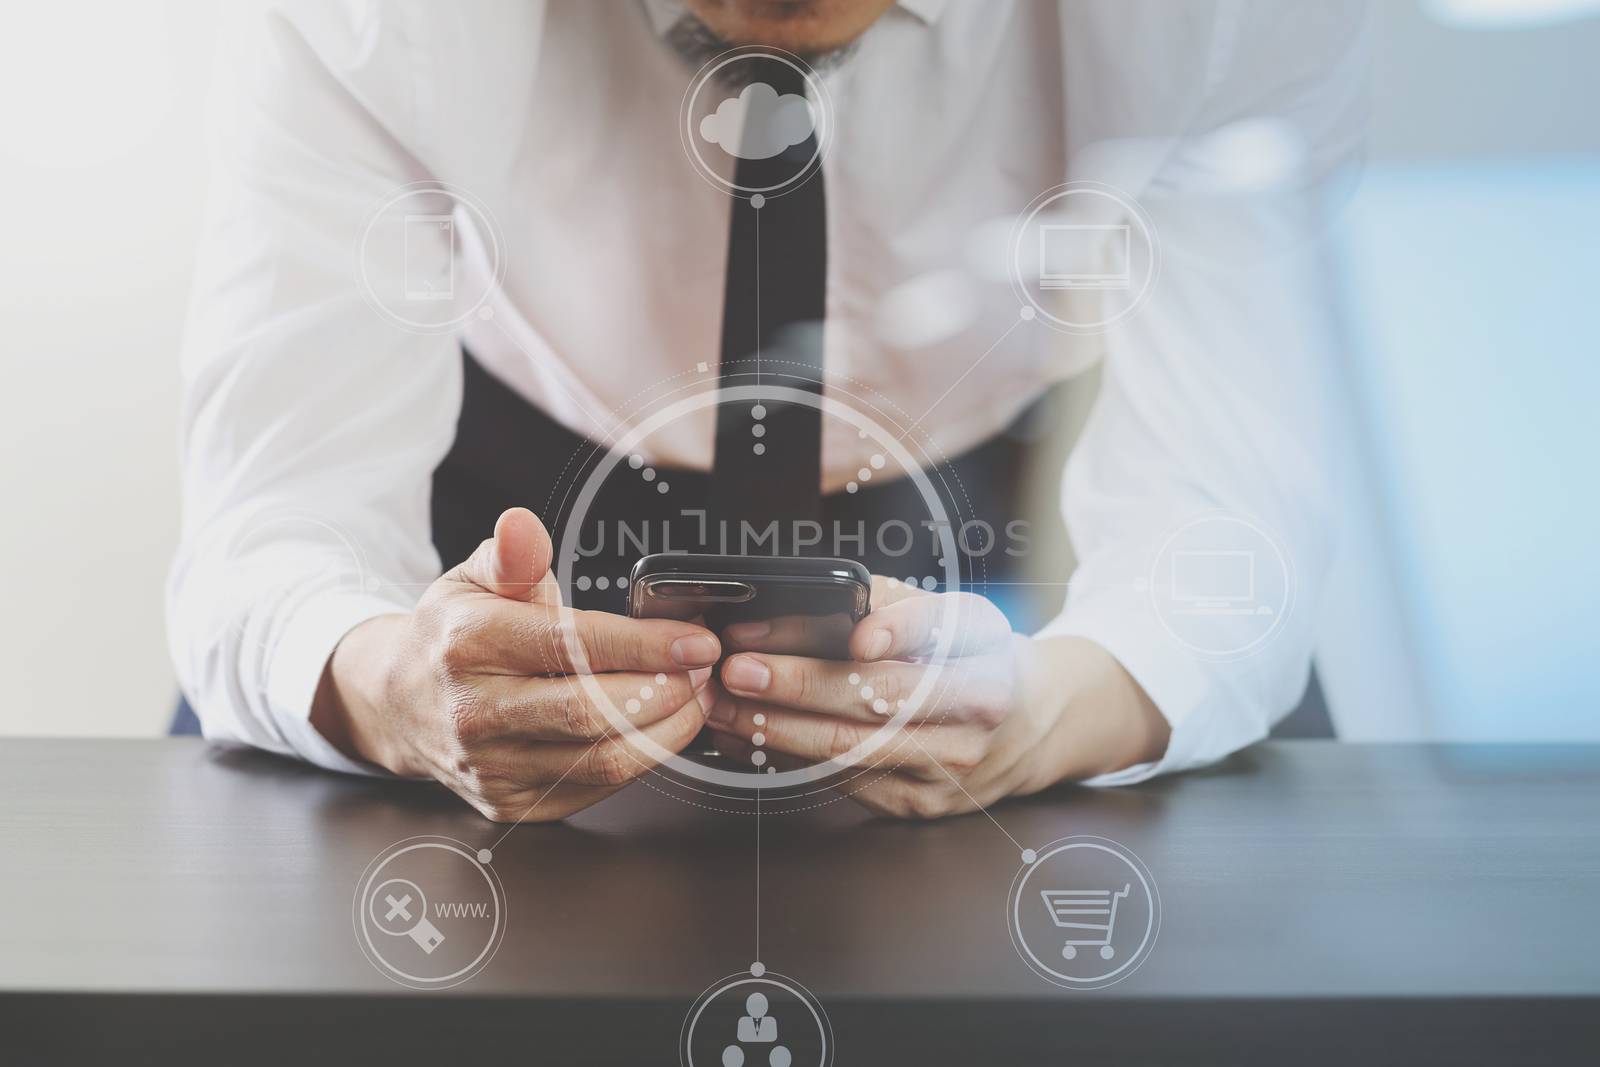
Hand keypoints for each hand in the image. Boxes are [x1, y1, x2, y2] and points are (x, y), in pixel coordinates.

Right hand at [311, 508, 721, 820]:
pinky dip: (640, 760)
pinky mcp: (511, 803)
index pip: (571, 646)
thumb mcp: (472, 578)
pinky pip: (594, 788)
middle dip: (665, 691)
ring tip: (694, 698)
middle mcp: (475, 711)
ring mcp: (492, 766)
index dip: (645, 646)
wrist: (397, 703)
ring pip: (601, 760)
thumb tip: (522, 524)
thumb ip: (511, 554)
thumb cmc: (452, 635)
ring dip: (666, 731)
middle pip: (592, 712)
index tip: (697, 641)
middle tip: (704, 670)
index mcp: (468, 643)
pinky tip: (660, 728)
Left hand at [705, 577, 1168, 817]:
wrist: (1033, 725)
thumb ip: (897, 605)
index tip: (852, 633)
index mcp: (986, 655)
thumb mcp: (956, 614)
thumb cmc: (978, 659)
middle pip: (878, 701)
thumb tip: (826, 604)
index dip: (895, 630)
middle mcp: (974, 718)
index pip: (936, 637)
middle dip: (798, 684)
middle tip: (739, 667)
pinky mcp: (920, 805)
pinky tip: (746, 736)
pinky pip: (843, 780)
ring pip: (850, 750)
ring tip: (723, 703)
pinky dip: (788, 757)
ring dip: (775, 727)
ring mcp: (948, 770)